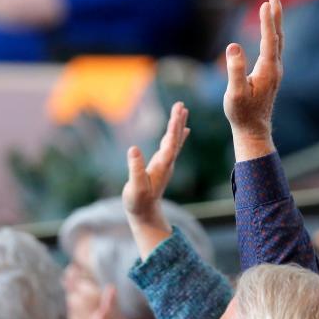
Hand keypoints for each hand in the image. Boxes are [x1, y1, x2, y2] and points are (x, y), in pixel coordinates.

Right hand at [122, 101, 189, 228]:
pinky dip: (178, 136)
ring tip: (183, 110)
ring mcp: (166, 164)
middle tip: (181, 105)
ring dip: (178, 125)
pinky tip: (184, 129)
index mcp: (161, 166)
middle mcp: (167, 163)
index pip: (170, 144)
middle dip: (177, 121)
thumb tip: (133, 149)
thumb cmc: (138, 201)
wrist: (145, 213)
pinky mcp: (163, 165)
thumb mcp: (135, 186)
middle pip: (175, 139)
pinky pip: (173, 146)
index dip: (174, 128)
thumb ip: (135, 168)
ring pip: (175, 141)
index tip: (177, 113)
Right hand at [223, 0, 283, 159]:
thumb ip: (235, 70)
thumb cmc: (241, 113)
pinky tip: (270, 30)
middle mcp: (275, 68)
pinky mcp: (271, 74)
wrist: (253, 129)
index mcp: (267, 70)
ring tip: (274, 5)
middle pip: (277, 36)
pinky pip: (274, 48)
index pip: (269, 40)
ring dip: (275, 22)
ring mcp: (275, 71)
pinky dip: (272, 34)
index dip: (267, 21)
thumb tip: (233, 46)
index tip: (266, 3)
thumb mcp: (234, 93)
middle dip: (276, 15)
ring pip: (277, 41)